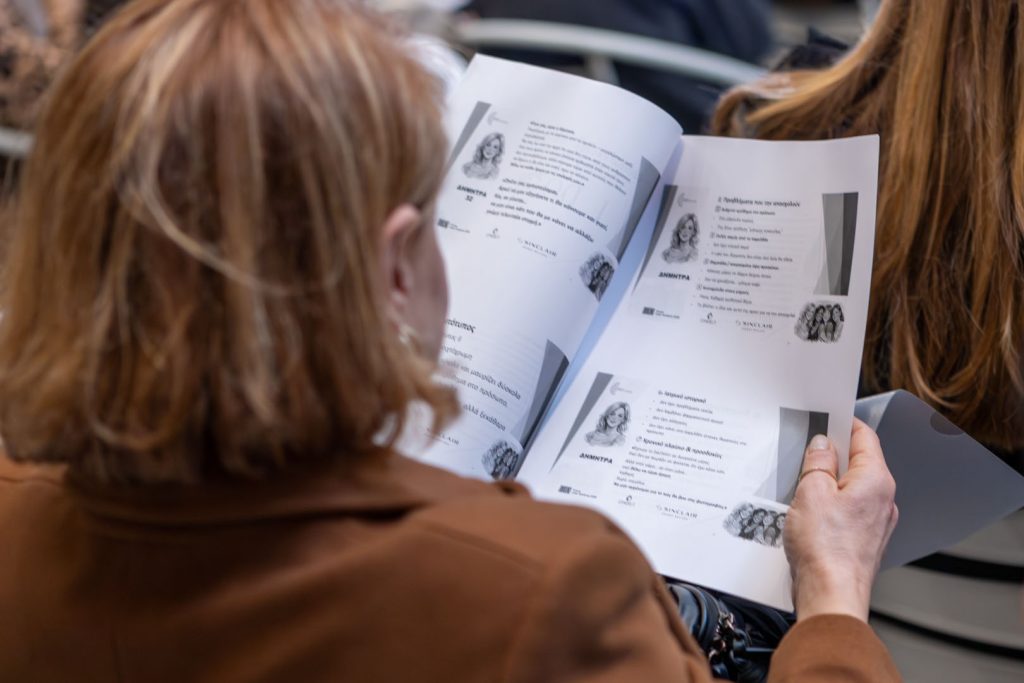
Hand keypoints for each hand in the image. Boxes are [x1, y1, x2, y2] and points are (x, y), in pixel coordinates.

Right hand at [784, 418, 897, 621]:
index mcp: (876, 480)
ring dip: (829, 482)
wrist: (831, 595)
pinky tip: (808, 512)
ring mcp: (876, 522)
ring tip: (802, 486)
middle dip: (832, 455)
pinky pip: (848, 510)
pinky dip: (830, 505)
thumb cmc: (825, 549)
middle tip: (806, 451)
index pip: (865, 437)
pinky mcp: (864, 540)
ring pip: (852, 488)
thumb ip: (818, 463)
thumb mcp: (811, 492)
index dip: (844, 423)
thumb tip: (823, 446)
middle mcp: (883, 499)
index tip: (826, 417)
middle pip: (859, 463)